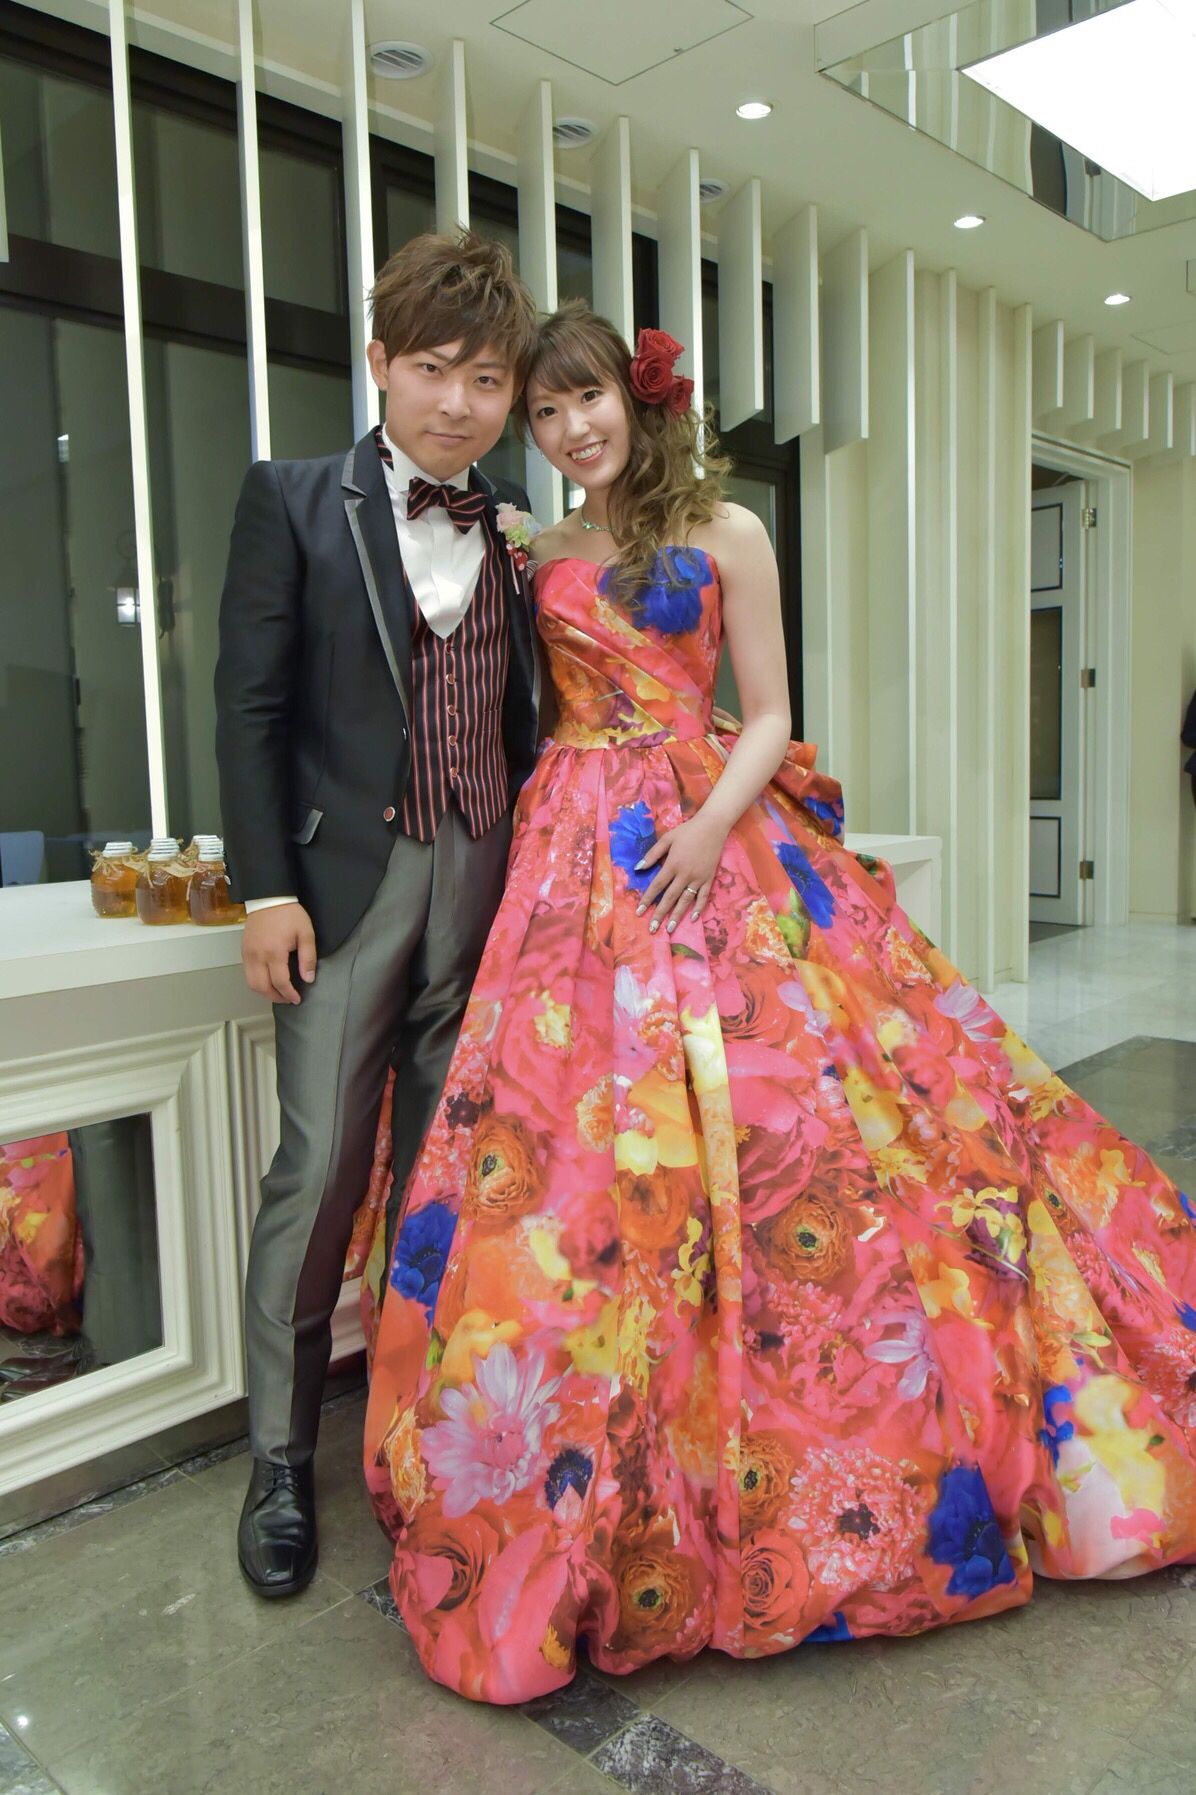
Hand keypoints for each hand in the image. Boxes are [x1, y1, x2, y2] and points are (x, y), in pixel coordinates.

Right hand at [241, 903, 316, 1003]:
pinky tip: (268, 980)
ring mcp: (248, 954)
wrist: (268, 898)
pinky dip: (257, 982)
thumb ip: (308, 958)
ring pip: (251, 983)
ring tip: (278, 992)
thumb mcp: (306, 934)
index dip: (289, 994)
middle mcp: (257, 956)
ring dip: (264, 992)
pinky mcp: (243, 951)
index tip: (297, 999)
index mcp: (274, 952)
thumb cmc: (289, 915)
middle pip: (262, 987)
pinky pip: (247, 973)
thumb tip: (308, 979)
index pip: (280, 983)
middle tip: (288, 998)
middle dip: (275, 997)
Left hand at [635, 813, 726, 933]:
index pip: (657, 886)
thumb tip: (638, 868)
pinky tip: (692, 918)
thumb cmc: (688, 831)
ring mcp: (698, 878)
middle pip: (670, 898)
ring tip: (669, 929)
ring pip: (686, 901)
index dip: (647, 900)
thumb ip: (652, 854)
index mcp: (673, 864)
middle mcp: (685, 874)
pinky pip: (704, 896)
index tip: (639, 912)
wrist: (713, 826)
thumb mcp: (667, 839)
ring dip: (677, 916)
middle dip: (660, 914)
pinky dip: (698, 908)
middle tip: (652, 929)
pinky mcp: (709, 879)